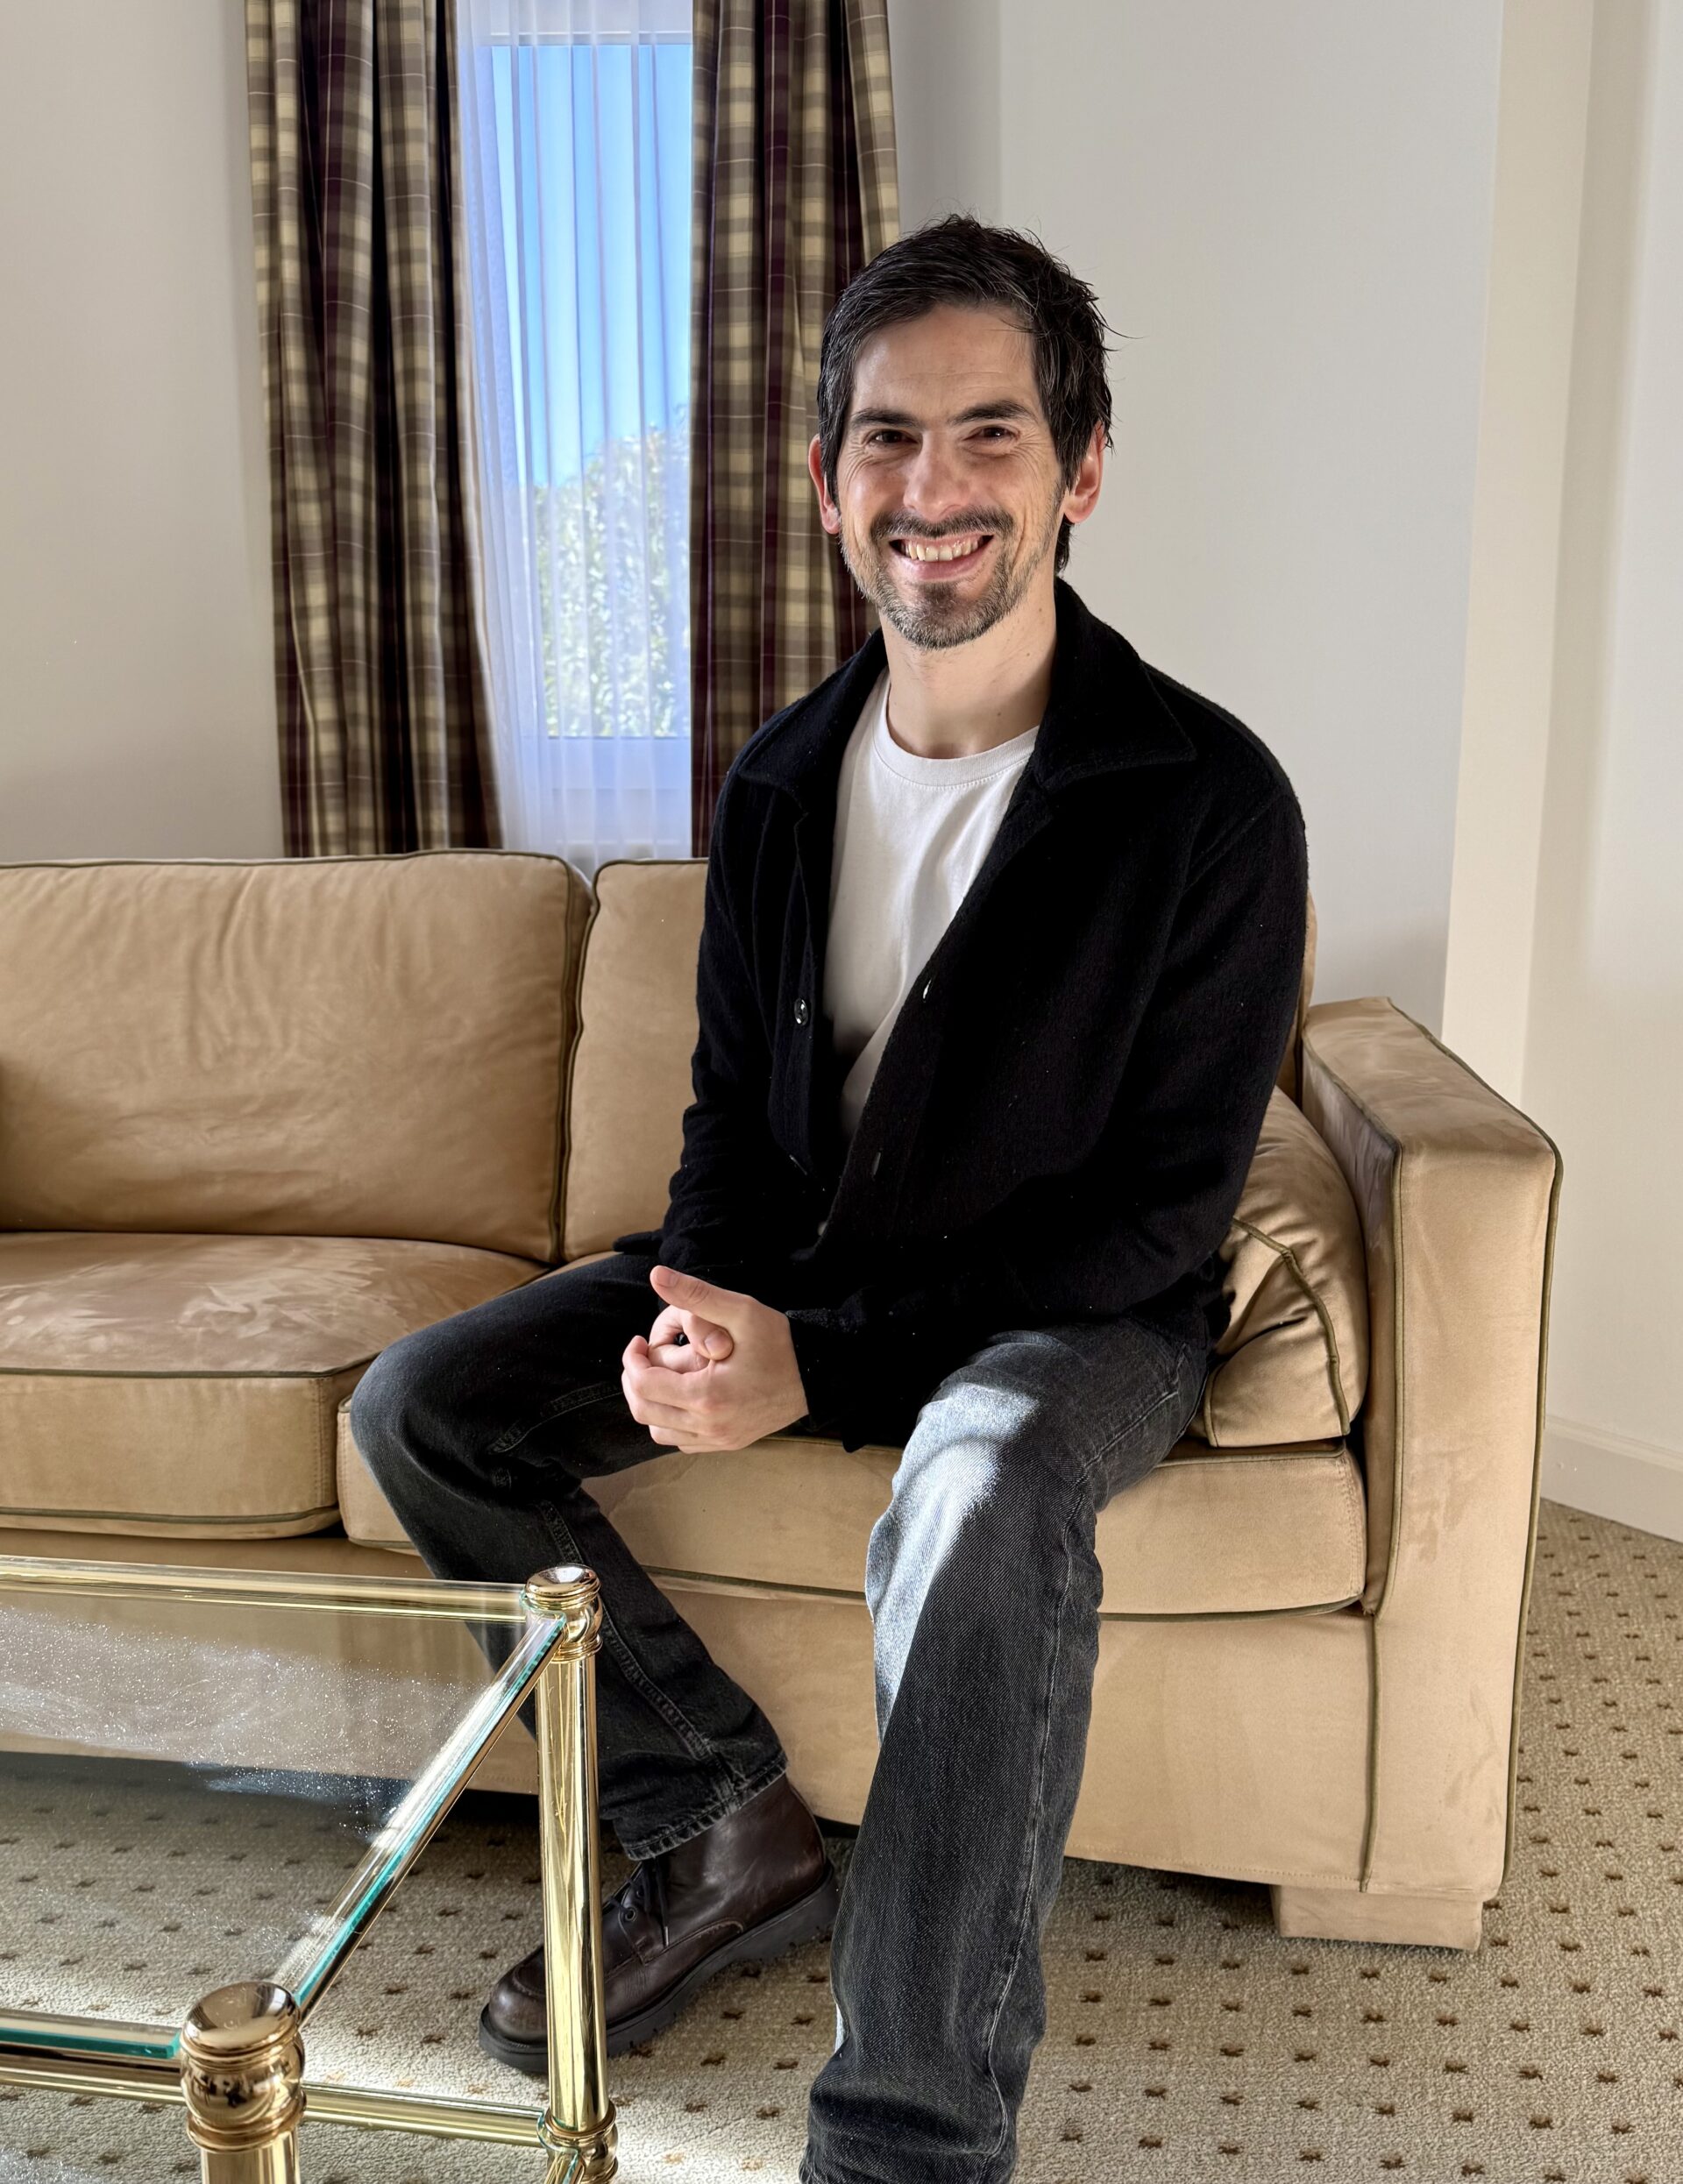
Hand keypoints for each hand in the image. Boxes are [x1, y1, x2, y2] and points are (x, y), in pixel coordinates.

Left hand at [621, 1264, 809, 1453]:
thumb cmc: (780, 1342)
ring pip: (660, 1433)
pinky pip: (682, 1442)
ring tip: (657, 1376)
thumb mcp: (740, 1310)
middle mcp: (710, 1425)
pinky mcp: (729, 1444)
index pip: (644, 1384)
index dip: (631, 1360)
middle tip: (640, 1358)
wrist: (818, 1375)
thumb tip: (657, 1275)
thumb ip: (696, 1294)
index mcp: (707, 1395)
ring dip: (650, 1404)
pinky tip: (679, 1396)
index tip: (637, 1341)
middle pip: (645, 1412)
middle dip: (634, 1382)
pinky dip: (671, 1422)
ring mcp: (719, 1439)